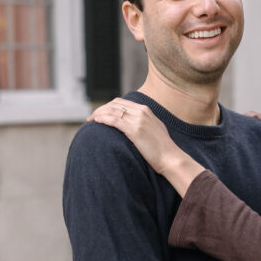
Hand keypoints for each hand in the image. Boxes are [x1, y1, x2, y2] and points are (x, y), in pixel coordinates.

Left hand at [88, 97, 203, 194]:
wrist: (171, 158)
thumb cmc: (163, 149)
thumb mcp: (154, 129)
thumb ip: (144, 123)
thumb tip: (132, 125)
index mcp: (146, 110)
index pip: (121, 102)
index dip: (108, 107)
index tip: (100, 114)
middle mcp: (141, 111)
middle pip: (114, 104)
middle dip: (101, 109)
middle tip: (92, 117)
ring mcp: (138, 120)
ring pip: (112, 110)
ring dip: (99, 113)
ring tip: (90, 120)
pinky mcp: (134, 130)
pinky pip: (114, 120)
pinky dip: (103, 119)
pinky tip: (96, 122)